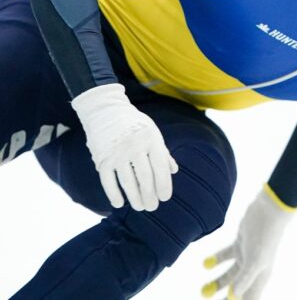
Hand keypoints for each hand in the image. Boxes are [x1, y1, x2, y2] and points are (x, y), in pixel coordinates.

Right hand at [71, 83, 177, 210]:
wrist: (105, 110)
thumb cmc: (134, 124)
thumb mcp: (153, 132)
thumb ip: (163, 152)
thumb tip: (173, 171)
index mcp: (151, 140)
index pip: (160, 168)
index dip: (164, 185)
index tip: (165, 198)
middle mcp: (134, 147)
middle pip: (144, 178)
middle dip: (150, 195)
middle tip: (153, 207)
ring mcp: (117, 153)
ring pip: (127, 182)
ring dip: (134, 198)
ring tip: (140, 207)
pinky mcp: (102, 158)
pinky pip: (108, 181)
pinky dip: (113, 194)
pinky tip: (119, 204)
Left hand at [202, 186, 294, 299]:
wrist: (269, 210)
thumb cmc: (266, 236)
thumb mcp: (255, 259)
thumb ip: (244, 278)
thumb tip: (234, 296)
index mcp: (260, 276)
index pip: (249, 298)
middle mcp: (254, 269)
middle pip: (238, 289)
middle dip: (225, 298)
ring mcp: (246, 256)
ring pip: (230, 275)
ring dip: (217, 283)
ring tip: (202, 291)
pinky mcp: (240, 244)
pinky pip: (226, 256)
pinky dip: (216, 261)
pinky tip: (205, 264)